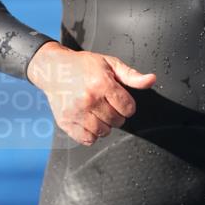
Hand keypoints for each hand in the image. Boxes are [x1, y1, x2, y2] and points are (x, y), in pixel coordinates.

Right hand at [26, 42, 156, 146]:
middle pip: (117, 121)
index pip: (128, 108)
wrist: (53, 69)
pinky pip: (87, 139)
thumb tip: (151, 80)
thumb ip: (132, 75)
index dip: (127, 105)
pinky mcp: (65, 122)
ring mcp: (76, 113)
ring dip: (105, 124)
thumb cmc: (83, 66)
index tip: (119, 99)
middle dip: (116, 114)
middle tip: (106, 103)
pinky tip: (89, 120)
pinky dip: (91, 134)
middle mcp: (88, 99)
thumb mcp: (110, 64)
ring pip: (104, 132)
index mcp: (101, 84)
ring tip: (98, 112)